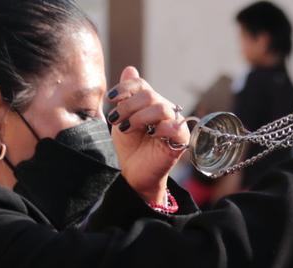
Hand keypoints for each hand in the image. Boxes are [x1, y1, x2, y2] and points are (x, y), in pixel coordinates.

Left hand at [106, 67, 189, 204]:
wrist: (133, 173)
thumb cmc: (128, 148)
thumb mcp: (121, 119)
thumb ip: (125, 97)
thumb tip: (130, 68)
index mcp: (149, 103)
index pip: (141, 85)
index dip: (125, 87)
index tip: (110, 98)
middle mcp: (163, 110)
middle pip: (149, 95)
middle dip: (129, 106)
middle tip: (117, 120)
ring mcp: (174, 124)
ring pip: (161, 108)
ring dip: (140, 117)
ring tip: (127, 129)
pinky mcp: (181, 140)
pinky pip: (174, 127)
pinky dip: (160, 129)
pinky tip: (149, 135)